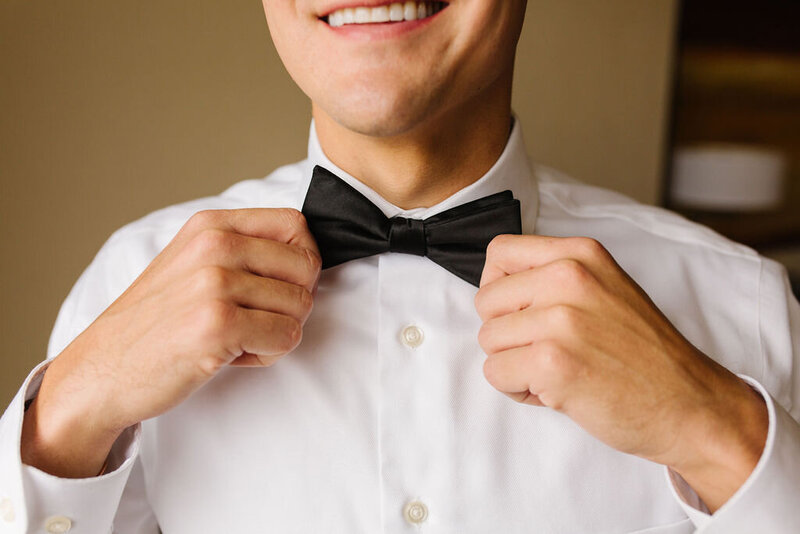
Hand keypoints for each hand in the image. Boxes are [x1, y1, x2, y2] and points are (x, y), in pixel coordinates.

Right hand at [22, 209, 320, 477]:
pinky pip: (286, 337)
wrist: (101, 371)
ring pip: (301, 306)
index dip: (301, 261)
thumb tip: (305, 252)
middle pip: (307, 267)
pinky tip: (231, 355)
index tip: (277, 286)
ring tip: (236, 338)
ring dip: (277, 332)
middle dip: (293, 302)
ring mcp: (215, 283)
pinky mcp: (218, 324)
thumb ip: (241, 248)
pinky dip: (267, 354)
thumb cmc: (154, 322)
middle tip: (254, 320)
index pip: (296, 224)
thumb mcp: (191, 263)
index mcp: (210, 225)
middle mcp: (214, 245)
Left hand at [475, 235, 767, 510]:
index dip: (501, 289)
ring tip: (558, 371)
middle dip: (507, 333)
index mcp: (580, 254)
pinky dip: (518, 390)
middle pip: (486, 301)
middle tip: (549, 349)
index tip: (526, 312)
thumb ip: (555, 276)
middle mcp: (569, 276)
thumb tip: (497, 283)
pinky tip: (557, 391)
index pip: (499, 253)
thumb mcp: (606, 288)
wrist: (691, 403)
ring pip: (488, 339)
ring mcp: (560, 319)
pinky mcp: (551, 361)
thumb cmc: (643, 353)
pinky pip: (495, 373)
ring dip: (514, 364)